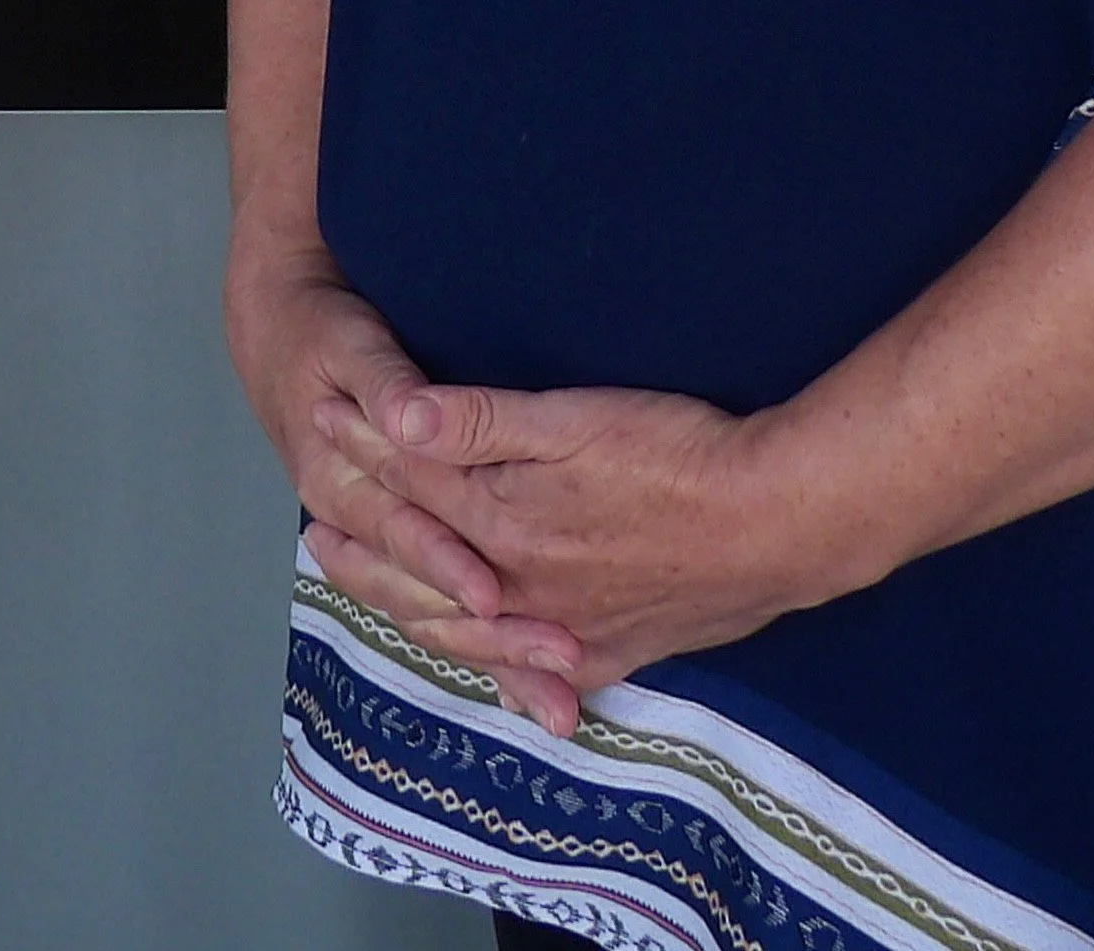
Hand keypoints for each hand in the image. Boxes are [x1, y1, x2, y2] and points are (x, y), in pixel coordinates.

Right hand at [224, 249, 586, 723]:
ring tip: (560, 700)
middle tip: (561, 656)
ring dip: (496, 659)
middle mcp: (354, 528)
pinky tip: (525, 688)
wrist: (279, 336)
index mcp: (339, 484)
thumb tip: (409, 418)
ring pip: (434, 621)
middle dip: (492, 635)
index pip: (401, 534)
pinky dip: (481, 650)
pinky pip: (437, 614)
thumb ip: (387, 385)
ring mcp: (375, 547)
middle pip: (423, 599)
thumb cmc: (324, 338)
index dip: (447, 563)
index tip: (496, 594)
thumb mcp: (353, 347)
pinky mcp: (397, 549)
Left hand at [315, 373, 813, 718]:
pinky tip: (498, 679)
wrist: (777, 523)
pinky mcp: (616, 652)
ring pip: (470, 631)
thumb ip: (480, 423)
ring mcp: (567, 631)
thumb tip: (392, 413)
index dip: (366, 450)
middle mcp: (521, 590)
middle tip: (316, 540)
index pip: (415, 483)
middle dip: (369, 547)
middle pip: (427, 569)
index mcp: (503, 524)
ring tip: (381, 602)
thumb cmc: (676, 453)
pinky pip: (538, 677)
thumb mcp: (573, 419)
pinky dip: (503, 677)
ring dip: (419, 610)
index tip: (322, 425)